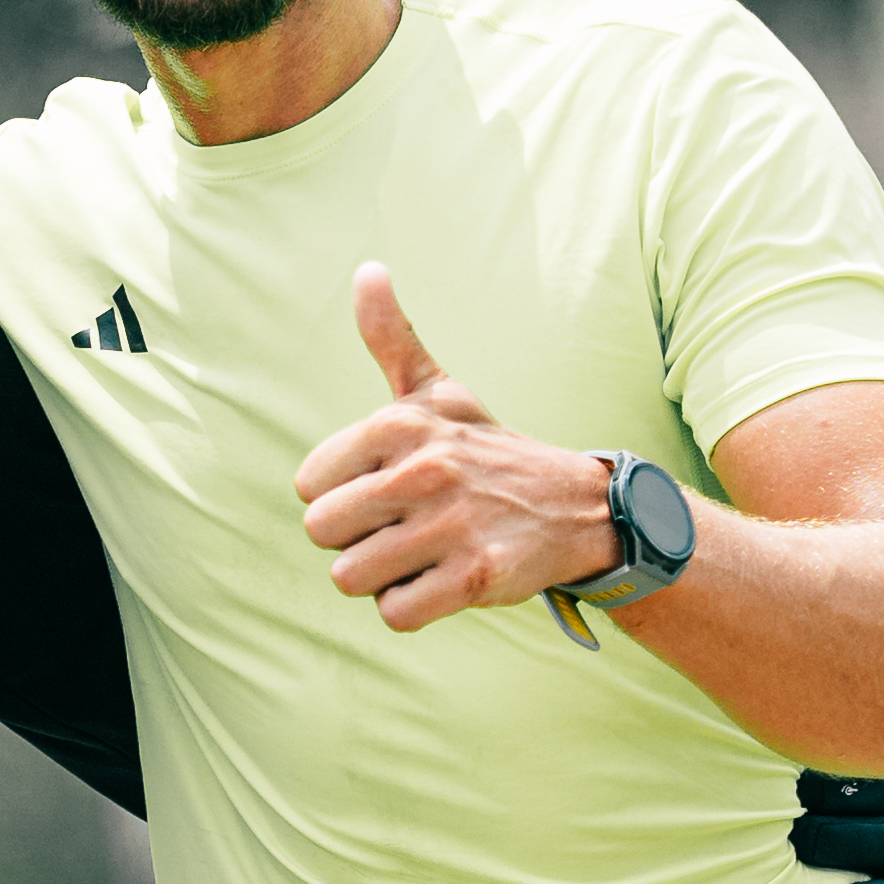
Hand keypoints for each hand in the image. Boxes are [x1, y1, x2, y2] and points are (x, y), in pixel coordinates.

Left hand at [294, 264, 624, 629]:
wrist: (576, 507)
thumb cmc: (486, 449)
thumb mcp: (437, 392)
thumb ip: (391, 337)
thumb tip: (366, 269)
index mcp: (398, 424)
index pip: (307, 487)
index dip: (341, 497)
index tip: (386, 489)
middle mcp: (421, 469)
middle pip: (321, 534)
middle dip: (356, 540)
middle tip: (404, 526)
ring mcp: (450, 525)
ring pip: (351, 579)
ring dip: (384, 576)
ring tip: (425, 551)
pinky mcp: (476, 577)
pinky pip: (396, 614)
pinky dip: (414, 607)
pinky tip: (445, 580)